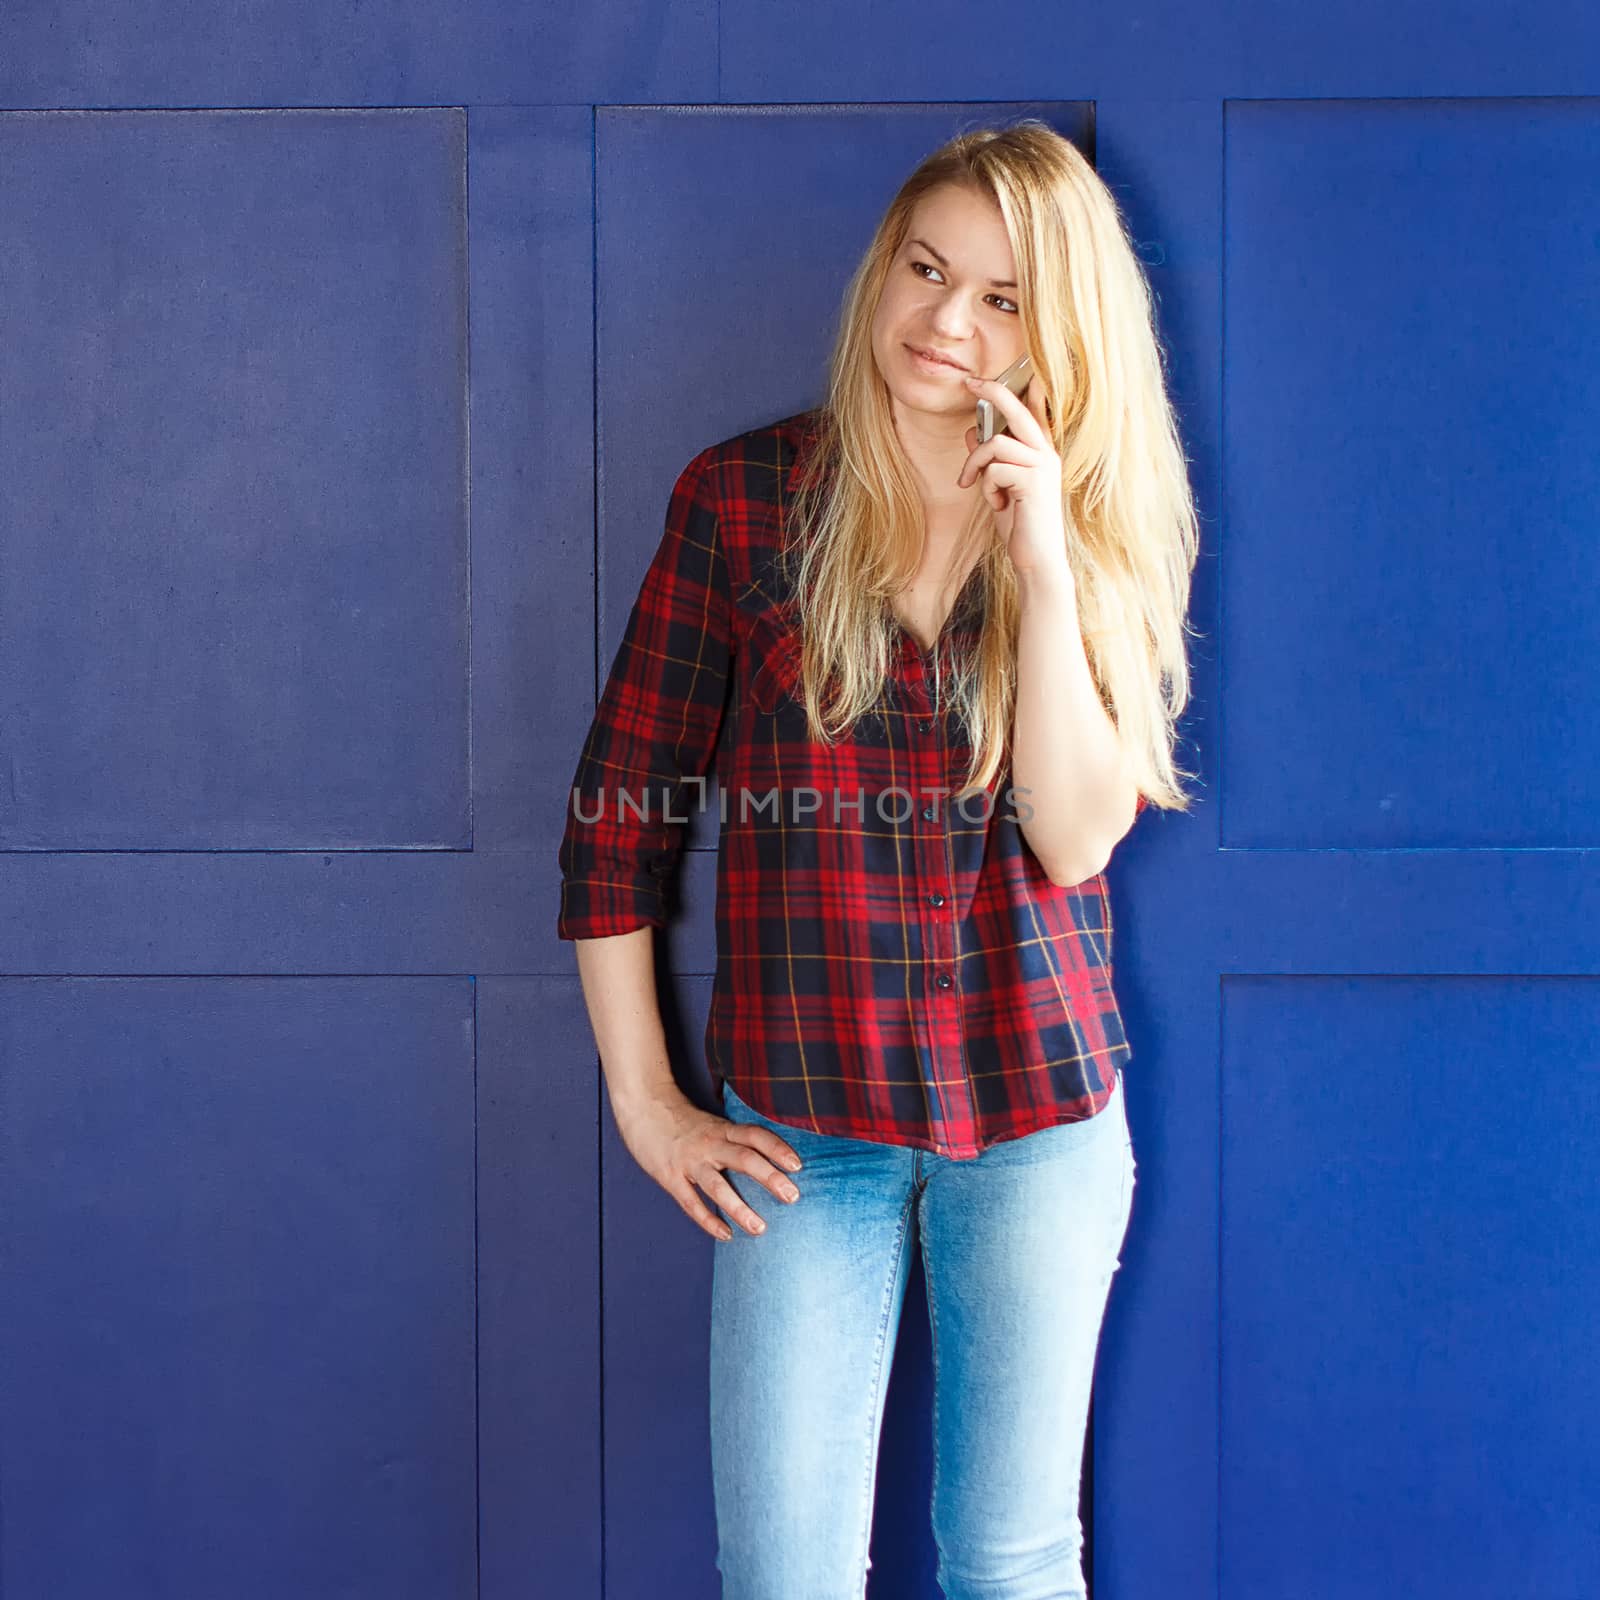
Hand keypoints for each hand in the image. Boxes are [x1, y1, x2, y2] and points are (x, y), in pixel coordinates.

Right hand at [612, 1081, 803, 1241]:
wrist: (643, 1107)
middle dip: (769, 1178)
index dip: (777, 1149)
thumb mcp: (713, 1123)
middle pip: (743, 1158)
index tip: (797, 1165)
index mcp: (722, 1129)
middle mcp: (709, 1143)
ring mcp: (689, 1161)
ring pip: (717, 1186)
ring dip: (739, 1208)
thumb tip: (766, 1158)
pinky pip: (690, 1202)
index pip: (755, 1135)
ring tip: (759, 1228)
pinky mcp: (670, 1176)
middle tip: (792, 1196)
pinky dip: (708, 1220)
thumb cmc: (682, 1120)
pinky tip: (725, 1234)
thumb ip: (734, 1139)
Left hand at [958, 373, 1072, 581]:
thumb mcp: (998, 488)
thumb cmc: (1019, 525)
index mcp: (1041, 454)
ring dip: (975, 464)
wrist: (1037, 559)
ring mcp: (1042, 467)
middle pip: (1018, 410)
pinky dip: (986, 487)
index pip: (1031, 412)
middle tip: (969, 383)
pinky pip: (994, 469)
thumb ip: (989, 461)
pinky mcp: (1033, 481)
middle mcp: (1046, 455)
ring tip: (974, 487)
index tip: (986, 378)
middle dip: (993, 392)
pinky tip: (997, 505)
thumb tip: (971, 433)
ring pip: (995, 444)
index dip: (1012, 391)